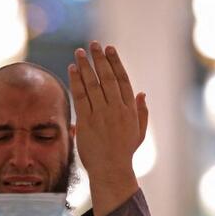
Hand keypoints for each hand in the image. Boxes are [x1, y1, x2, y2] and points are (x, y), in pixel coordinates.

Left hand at [68, 42, 147, 215]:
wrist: (111, 170)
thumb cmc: (124, 152)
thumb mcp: (139, 132)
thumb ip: (142, 112)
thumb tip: (142, 93)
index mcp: (130, 110)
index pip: (123, 80)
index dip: (116, 62)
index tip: (110, 49)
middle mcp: (116, 109)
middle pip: (108, 77)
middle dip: (100, 59)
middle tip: (93, 45)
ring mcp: (102, 114)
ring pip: (93, 84)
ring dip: (86, 65)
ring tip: (79, 52)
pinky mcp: (87, 121)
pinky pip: (81, 96)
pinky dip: (76, 81)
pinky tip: (72, 69)